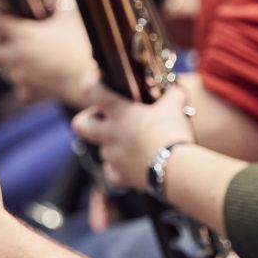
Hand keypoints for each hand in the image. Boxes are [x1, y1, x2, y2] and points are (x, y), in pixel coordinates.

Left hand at [0, 0, 98, 105]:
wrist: (90, 82)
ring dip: (8, 59)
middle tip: (6, 35)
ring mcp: (20, 76)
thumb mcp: (72, 16)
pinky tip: (38, 73)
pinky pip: (18, 86)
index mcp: (22, 34)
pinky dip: (24, 80)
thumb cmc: (82, 48)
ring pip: (0, 68)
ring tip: (26, 52)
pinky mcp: (28, 92)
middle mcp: (15, 56)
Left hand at [71, 83, 194, 192]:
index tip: (95, 81)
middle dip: (87, 120)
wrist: (176, 168)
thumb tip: (177, 91)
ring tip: (132, 142)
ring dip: (111, 145)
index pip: (91, 90)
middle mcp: (110, 134)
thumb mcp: (175, 106)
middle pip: (79, 125)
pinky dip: (120, 168)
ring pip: (101, 149)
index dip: (89, 82)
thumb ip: (173, 95)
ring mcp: (113, 157)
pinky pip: (113, 172)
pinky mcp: (121, 177)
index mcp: (119, 112)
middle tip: (105, 118)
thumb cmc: (172, 132)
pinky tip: (134, 163)